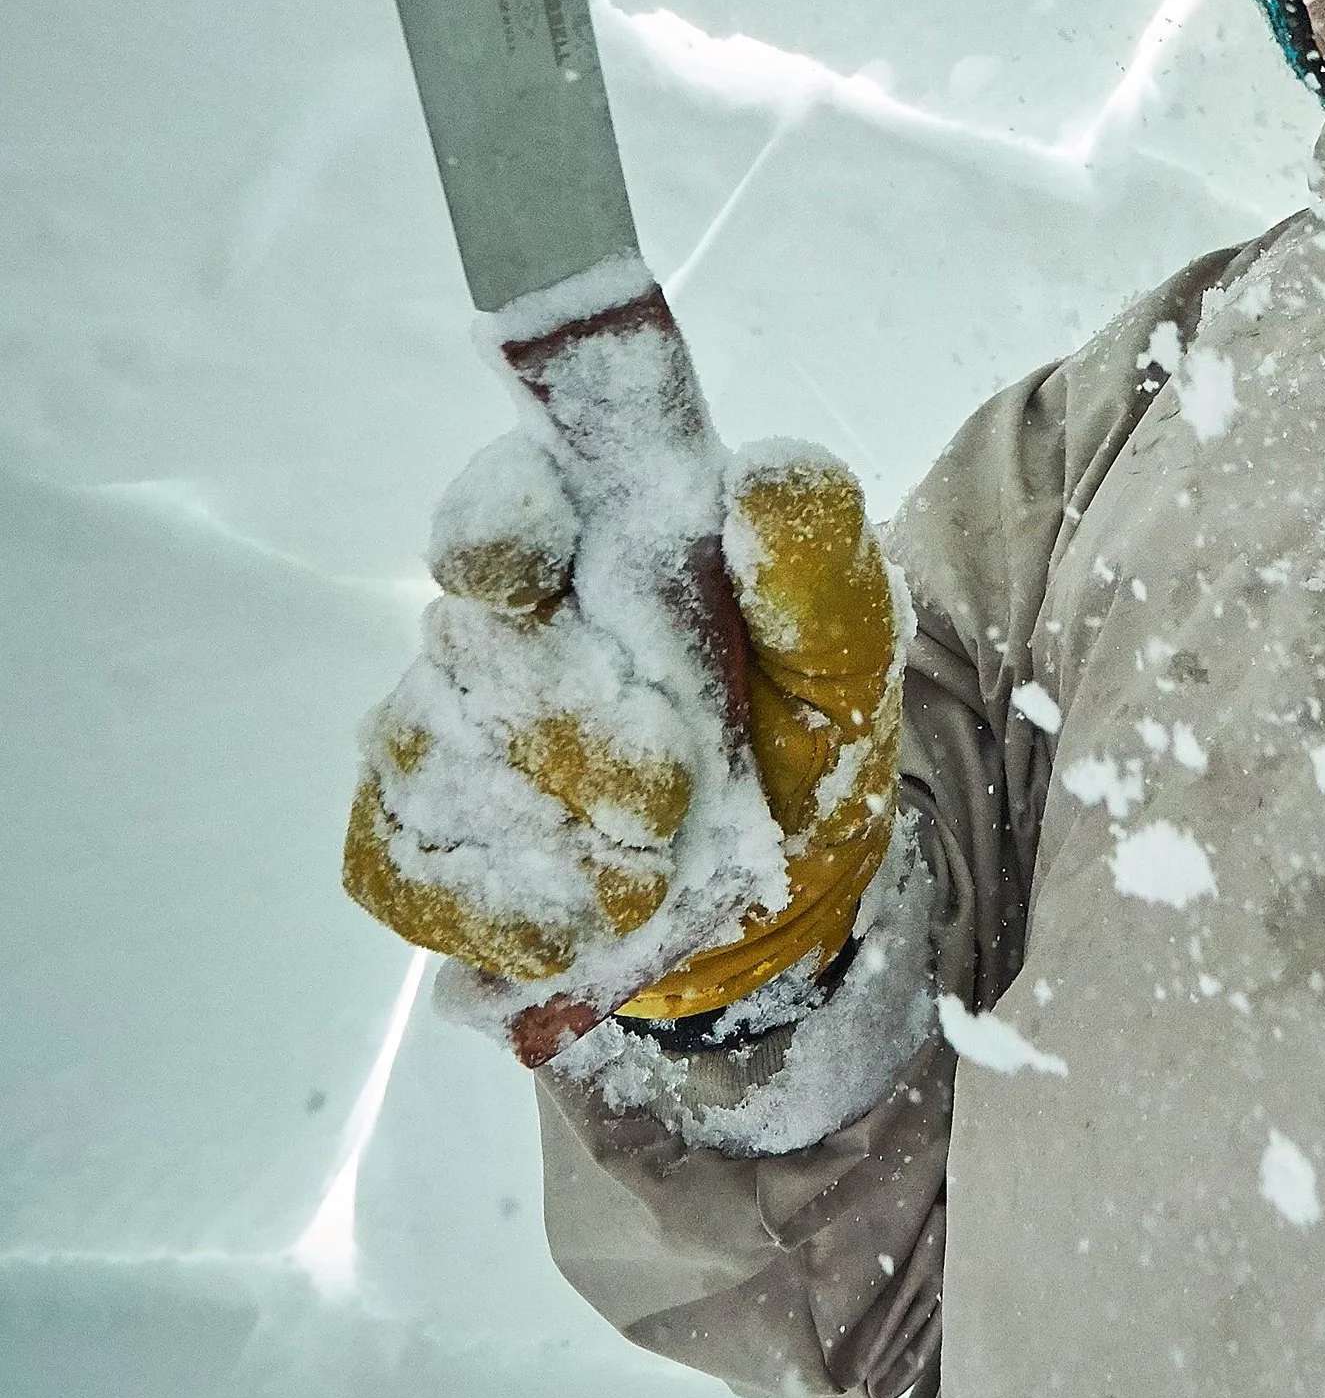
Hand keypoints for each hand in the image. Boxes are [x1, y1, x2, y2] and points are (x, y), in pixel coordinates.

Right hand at [343, 430, 907, 1053]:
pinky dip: (504, 909)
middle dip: (573, 731)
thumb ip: (814, 571)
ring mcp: (440, 733)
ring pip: (433, 765)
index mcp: (591, 543)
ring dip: (551, 830)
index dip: (495, 532)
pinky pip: (408, 872)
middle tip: (672, 785)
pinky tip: (586, 920)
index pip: (501, 506)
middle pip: (470, 654)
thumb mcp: (843, 653)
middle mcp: (494, 626)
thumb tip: (765, 477)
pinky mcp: (412, 842)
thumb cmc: (802, 733)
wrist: (780, 890)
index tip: (525, 575)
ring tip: (653, 866)